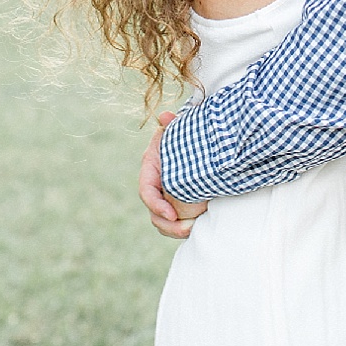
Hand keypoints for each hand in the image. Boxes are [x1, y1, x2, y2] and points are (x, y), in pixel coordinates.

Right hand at [139, 111, 206, 238]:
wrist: (195, 142)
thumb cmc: (183, 135)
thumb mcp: (176, 129)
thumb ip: (172, 124)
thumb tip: (165, 116)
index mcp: (150, 169)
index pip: (146, 192)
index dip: (156, 205)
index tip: (172, 213)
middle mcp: (155, 186)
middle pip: (154, 213)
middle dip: (169, 224)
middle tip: (187, 227)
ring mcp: (165, 197)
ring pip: (163, 222)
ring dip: (176, 230)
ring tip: (193, 229)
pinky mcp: (176, 204)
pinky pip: (175, 222)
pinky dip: (184, 228)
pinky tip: (198, 226)